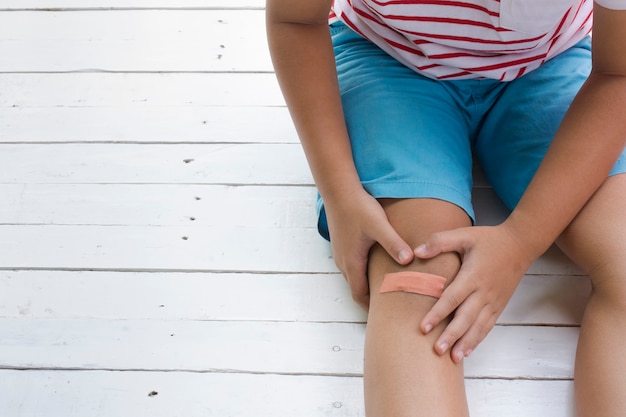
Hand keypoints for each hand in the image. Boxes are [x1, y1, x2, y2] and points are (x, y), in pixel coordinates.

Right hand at [324, 188, 413, 309]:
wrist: (338, 190)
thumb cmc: (358, 208)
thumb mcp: (379, 226)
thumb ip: (393, 243)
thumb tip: (408, 260)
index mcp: (352, 262)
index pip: (359, 295)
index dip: (371, 309)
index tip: (385, 319)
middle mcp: (344, 261)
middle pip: (357, 289)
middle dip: (372, 300)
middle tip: (390, 309)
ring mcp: (341, 252)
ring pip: (355, 277)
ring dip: (368, 285)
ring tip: (387, 291)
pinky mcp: (343, 243)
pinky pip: (353, 266)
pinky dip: (364, 273)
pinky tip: (378, 267)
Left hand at [415, 224, 535, 362]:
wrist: (520, 245)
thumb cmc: (489, 239)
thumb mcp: (464, 234)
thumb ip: (439, 242)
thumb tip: (416, 251)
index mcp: (473, 275)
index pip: (452, 298)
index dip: (437, 313)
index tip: (424, 327)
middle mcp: (484, 292)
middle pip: (465, 317)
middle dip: (451, 335)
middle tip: (437, 350)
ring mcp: (493, 300)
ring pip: (478, 326)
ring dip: (465, 342)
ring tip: (453, 358)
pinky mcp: (499, 305)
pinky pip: (487, 325)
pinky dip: (478, 339)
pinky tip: (467, 350)